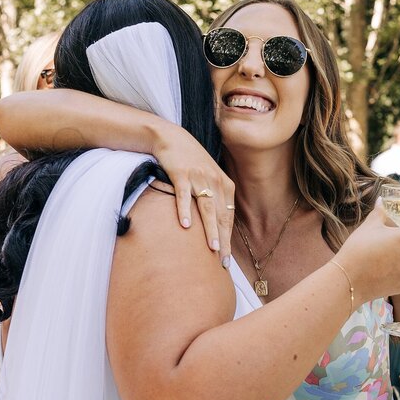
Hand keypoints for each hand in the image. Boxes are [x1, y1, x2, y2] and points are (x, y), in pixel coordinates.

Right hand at [153, 123, 234, 265]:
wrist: (172, 138)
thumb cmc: (190, 162)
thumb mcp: (208, 177)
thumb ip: (215, 198)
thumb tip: (217, 226)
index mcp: (225, 184)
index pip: (228, 216)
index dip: (228, 238)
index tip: (226, 259)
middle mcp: (215, 181)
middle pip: (220, 215)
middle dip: (223, 240)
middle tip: (223, 261)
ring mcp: (198, 177)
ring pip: (207, 207)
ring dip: (210, 229)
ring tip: (212, 248)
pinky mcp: (181, 173)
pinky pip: (183, 194)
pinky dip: (185, 210)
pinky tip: (186, 225)